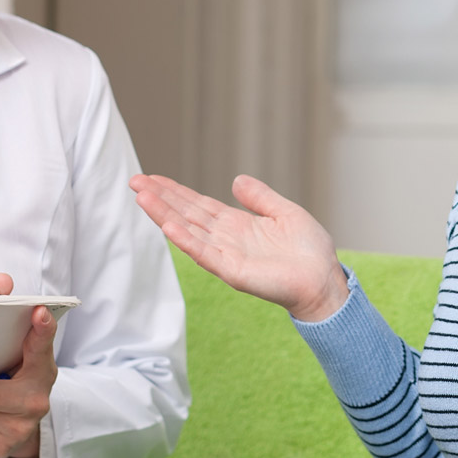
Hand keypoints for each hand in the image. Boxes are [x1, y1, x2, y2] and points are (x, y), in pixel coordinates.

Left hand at [0, 304, 57, 457]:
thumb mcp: (16, 355)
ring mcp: (21, 426)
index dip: (42, 329)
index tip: (38, 312)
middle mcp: (37, 397)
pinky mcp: (2, 447)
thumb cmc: (9, 380)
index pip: (42, 345)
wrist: (17, 428)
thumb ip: (8, 325)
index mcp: (42, 367)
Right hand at [130, 173, 348, 321]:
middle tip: (134, 180)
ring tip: (142, 197)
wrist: (323, 280)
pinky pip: (205, 254)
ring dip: (164, 215)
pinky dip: (186, 241)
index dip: (175, 191)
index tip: (151, 178)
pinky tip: (168, 227)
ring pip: (188, 231)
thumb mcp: (284, 212)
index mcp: (236, 225)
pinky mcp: (233, 272)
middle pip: (186, 214)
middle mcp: (226, 239)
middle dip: (160, 198)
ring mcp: (226, 256)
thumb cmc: (309, 251)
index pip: (197, 205)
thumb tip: (236, 179)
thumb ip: (260, 197)